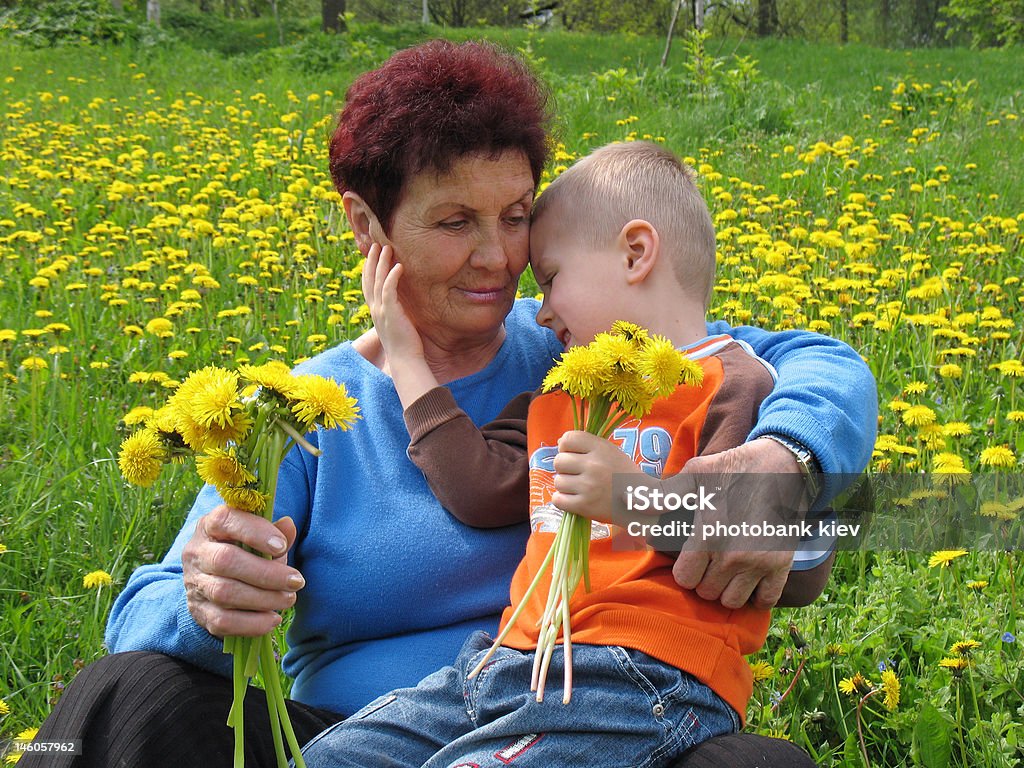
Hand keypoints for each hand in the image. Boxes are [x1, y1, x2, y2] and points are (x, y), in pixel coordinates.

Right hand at [182, 506, 304, 637]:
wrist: (212, 584)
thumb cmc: (243, 553)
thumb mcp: (257, 538)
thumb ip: (275, 532)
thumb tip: (288, 525)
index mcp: (210, 526)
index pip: (225, 520)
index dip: (254, 532)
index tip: (282, 546)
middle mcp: (197, 552)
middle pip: (225, 560)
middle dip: (267, 573)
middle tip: (296, 581)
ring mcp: (195, 584)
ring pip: (224, 592)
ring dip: (264, 598)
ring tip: (288, 599)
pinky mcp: (199, 612)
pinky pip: (222, 621)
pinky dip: (252, 623)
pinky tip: (273, 620)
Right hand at [362, 242, 438, 407]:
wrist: (404, 361)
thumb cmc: (404, 345)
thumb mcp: (397, 325)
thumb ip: (395, 314)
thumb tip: (400, 307)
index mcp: (375, 312)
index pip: (367, 286)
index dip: (367, 269)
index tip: (370, 255)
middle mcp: (375, 310)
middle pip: (369, 279)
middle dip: (371, 260)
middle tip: (375, 244)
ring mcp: (381, 311)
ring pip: (377, 281)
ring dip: (381, 263)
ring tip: (386, 248)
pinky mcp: (391, 313)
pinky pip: (389, 290)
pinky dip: (392, 277)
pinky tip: (398, 266)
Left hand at [551, 430, 639, 523]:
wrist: (641, 502)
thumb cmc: (623, 475)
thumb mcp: (610, 451)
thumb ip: (587, 444)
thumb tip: (559, 441)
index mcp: (601, 448)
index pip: (568, 439)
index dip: (566, 447)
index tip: (573, 454)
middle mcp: (594, 465)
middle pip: (559, 461)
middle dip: (565, 468)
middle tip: (577, 474)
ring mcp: (589, 486)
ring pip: (558, 482)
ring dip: (565, 486)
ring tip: (580, 488)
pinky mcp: (585, 506)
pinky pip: (558, 500)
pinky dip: (563, 501)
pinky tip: (575, 499)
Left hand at [671, 438, 805, 609]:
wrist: (784, 465)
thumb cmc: (735, 468)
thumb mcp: (696, 472)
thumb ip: (667, 493)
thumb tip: (634, 503)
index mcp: (709, 534)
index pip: (685, 579)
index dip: (684, 571)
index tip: (689, 559)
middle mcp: (733, 555)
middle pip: (707, 593)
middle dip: (703, 581)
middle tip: (708, 563)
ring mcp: (760, 563)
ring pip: (732, 601)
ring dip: (726, 591)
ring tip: (726, 573)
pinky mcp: (782, 565)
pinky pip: (765, 601)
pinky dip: (756, 596)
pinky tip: (750, 580)